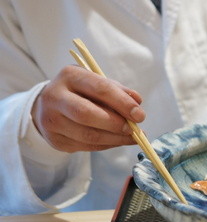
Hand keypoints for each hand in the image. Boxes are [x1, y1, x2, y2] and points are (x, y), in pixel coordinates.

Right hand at [31, 65, 145, 151]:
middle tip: (133, 129)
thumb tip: (137, 102)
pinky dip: (107, 145)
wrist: (50, 105)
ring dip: (115, 138)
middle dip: (115, 124)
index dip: (122, 103)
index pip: (99, 89)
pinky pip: (86, 146)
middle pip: (87, 114)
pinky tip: (118, 140)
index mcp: (70, 76)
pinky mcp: (55, 140)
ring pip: (88, 135)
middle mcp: (55, 97)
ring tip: (132, 137)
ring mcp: (51, 120)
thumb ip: (118, 90)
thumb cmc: (81, 91)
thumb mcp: (97, 82)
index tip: (140, 115)